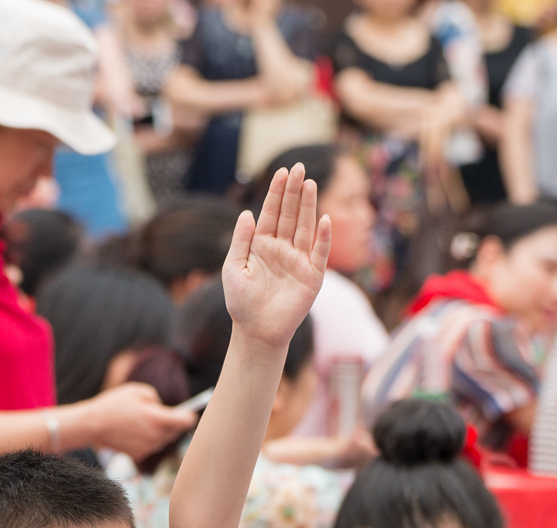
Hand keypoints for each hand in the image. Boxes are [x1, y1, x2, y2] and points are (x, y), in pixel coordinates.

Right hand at [80, 383, 195, 458]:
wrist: (92, 425)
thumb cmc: (114, 404)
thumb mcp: (137, 391)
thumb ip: (155, 398)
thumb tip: (162, 408)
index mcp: (158, 419)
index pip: (187, 421)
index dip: (188, 415)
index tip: (186, 412)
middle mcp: (155, 436)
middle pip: (176, 432)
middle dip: (172, 423)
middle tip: (161, 415)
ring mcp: (147, 448)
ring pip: (163, 440)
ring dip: (159, 432)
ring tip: (143, 422)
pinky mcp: (138, 455)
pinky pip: (150, 447)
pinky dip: (147, 440)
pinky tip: (134, 432)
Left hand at [223, 164, 329, 352]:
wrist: (256, 331)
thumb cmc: (241, 303)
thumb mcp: (233, 268)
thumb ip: (241, 240)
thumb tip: (246, 213)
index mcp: (262, 245)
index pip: (271, 213)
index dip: (277, 193)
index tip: (282, 172)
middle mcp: (282, 249)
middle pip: (290, 215)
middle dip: (294, 191)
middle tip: (299, 168)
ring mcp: (299, 260)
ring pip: (305, 227)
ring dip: (308, 206)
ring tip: (310, 184)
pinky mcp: (312, 276)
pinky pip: (319, 253)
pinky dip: (322, 237)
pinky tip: (323, 219)